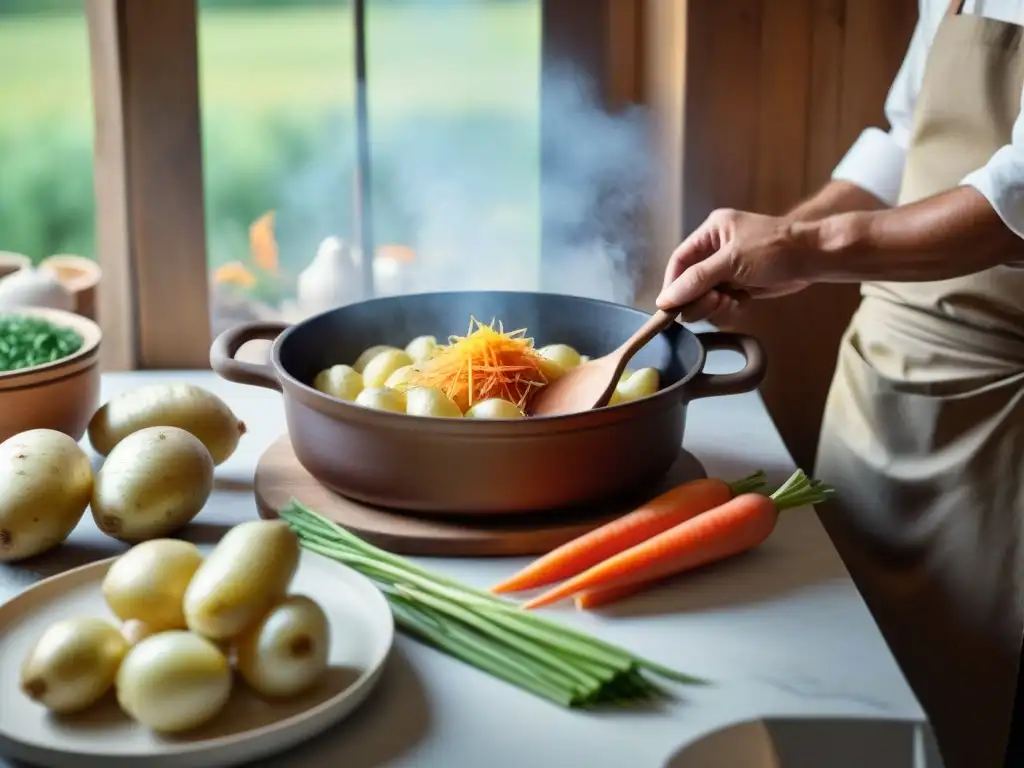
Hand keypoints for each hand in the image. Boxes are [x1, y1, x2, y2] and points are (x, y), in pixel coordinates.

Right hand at [658, 208, 814, 321]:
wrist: (814, 258)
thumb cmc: (774, 250)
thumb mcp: (731, 262)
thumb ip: (696, 280)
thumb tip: (665, 299)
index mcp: (711, 232)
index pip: (679, 261)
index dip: (672, 285)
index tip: (669, 307)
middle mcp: (717, 249)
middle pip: (690, 281)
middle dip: (698, 297)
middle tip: (712, 304)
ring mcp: (729, 268)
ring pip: (705, 295)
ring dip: (714, 304)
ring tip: (730, 301)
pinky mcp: (741, 284)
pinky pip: (722, 301)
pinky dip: (728, 306)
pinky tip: (742, 301)